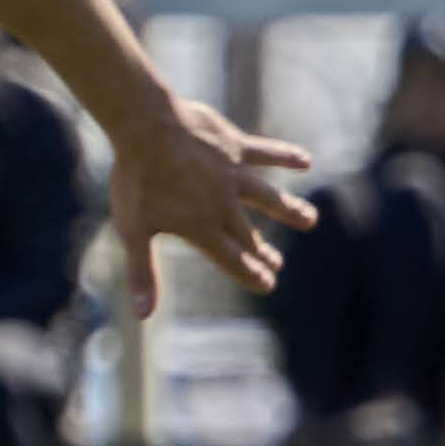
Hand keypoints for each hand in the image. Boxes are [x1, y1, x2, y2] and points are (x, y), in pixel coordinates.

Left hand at [110, 92, 312, 309]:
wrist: (146, 129)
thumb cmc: (136, 180)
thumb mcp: (133, 230)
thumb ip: (142, 273)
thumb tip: (144, 315)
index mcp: (202, 227)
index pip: (232, 259)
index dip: (251, 274)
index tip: (268, 284)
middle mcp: (224, 205)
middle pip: (248, 234)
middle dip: (262, 252)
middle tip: (277, 264)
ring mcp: (234, 176)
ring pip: (268, 198)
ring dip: (289, 210)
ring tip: (311, 220)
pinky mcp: (236, 148)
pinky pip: (266, 153)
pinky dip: (286, 155)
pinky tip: (306, 161)